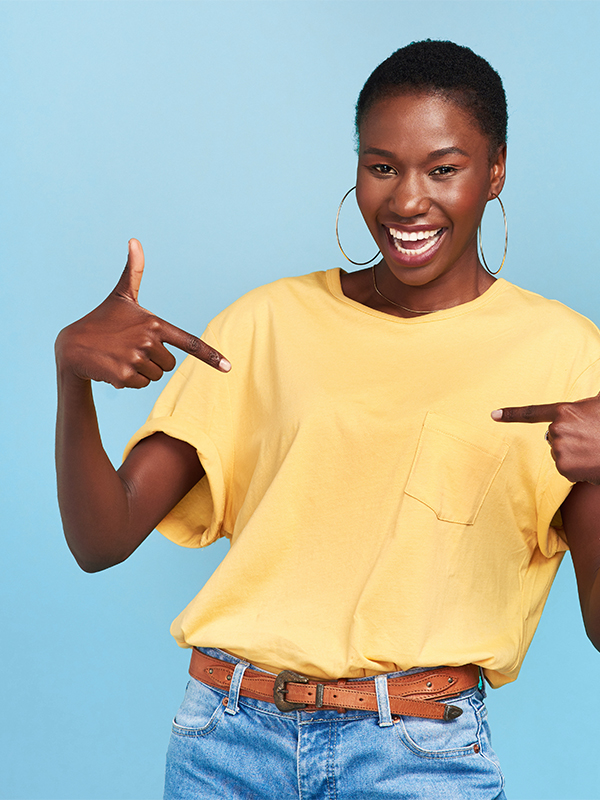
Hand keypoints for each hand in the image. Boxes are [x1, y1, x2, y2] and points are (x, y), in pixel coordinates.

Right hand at [55, 239, 229, 388]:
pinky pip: (142, 385)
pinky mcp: (125, 376)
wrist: (73, 346)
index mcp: (154, 323)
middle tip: (131, 349)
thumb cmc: (102, 319)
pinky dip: (130, 381)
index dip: (211, 356)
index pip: (189, 342)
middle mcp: (148, 341)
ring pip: (156, 376)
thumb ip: (134, 271)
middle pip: (170, 365)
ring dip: (141, 371)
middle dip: (153, 361)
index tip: (229, 367)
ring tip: (121, 357)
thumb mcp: (121, 295)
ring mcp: (136, 359)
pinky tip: (114, 367)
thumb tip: (135, 240)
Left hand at [491, 396, 599, 483]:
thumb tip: (592, 387)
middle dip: (569, 440)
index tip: (493, 415)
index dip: (511, 414)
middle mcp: (557, 428)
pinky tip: (591, 464)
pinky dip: (577, 470)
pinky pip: (565, 470)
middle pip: (554, 438)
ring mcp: (559, 448)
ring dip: (574, 456)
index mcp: (565, 411)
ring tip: (594, 452)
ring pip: (560, 454)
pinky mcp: (564, 467)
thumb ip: (590, 400)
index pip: (532, 413)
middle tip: (591, 440)